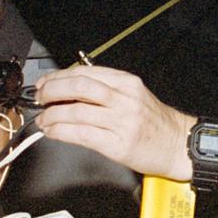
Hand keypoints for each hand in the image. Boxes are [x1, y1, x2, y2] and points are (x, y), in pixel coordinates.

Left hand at [35, 65, 192, 180]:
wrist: (177, 145)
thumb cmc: (155, 123)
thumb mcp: (134, 96)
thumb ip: (106, 90)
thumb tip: (68, 90)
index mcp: (127, 83)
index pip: (86, 72)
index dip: (59, 76)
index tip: (46, 83)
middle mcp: (125, 99)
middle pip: (80, 86)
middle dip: (52, 90)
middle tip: (40, 97)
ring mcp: (122, 121)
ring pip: (77, 111)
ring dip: (52, 115)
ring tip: (44, 119)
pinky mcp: (118, 144)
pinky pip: (82, 135)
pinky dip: (61, 132)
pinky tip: (54, 132)